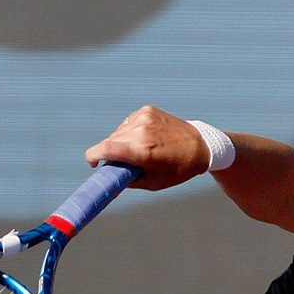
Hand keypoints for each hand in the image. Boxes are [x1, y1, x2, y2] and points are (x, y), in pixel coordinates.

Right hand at [84, 105, 211, 190]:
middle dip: (109, 153)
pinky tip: (143, 138)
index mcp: (143, 151)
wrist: (201, 145)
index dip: (92, 157)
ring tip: (137, 151)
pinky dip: (129, 132)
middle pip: (109, 142)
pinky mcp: (147, 110)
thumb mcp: (153, 182)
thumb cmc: (178, 168)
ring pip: (117, 132)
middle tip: (121, 163)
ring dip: (120, 142)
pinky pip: (127, 123)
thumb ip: (127, 179)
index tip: (93, 163)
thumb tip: (109, 174)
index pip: (105, 149)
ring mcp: (144, 118)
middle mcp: (141, 131)